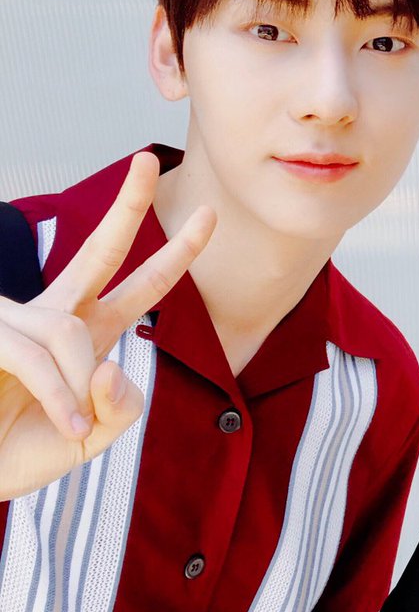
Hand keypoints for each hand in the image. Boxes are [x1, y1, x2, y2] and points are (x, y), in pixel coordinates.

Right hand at [0, 151, 214, 498]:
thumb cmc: (19, 451)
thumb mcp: (92, 437)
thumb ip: (120, 406)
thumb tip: (108, 364)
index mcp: (89, 332)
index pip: (142, 285)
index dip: (177, 253)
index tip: (207, 214)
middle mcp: (56, 316)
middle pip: (100, 250)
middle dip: (129, 205)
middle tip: (149, 159)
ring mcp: (16, 320)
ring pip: (71, 332)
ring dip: (79, 386)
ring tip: (74, 426)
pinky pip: (38, 356)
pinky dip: (59, 396)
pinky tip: (67, 425)